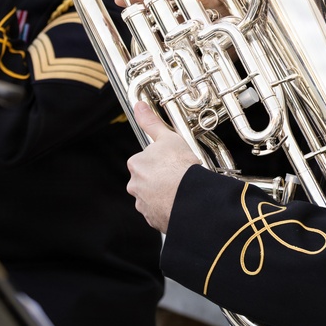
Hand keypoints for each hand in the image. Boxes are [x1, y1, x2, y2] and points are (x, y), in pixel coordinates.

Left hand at [125, 101, 199, 232]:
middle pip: (148, 180)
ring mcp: (143, 205)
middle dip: (161, 179)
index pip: (145, 160)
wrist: (190, 197)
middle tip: (179, 176)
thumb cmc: (180, 165)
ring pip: (153, 197)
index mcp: (136, 165)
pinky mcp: (154, 220)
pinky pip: (160, 213)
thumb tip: (139, 106)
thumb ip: (151, 122)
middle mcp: (135, 186)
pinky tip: (180, 203)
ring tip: (181, 191)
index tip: (173, 162)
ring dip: (164, 194)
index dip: (161, 160)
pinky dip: (168, 208)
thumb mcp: (168, 137)